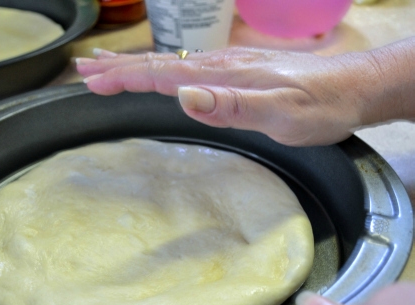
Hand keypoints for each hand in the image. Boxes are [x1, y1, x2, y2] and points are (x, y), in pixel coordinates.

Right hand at [76, 47, 371, 145]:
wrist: (351, 89)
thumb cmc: (319, 106)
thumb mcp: (279, 113)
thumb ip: (231, 105)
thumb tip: (183, 96)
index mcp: (222, 75)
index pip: (161, 73)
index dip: (124, 77)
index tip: (91, 81)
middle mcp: (219, 66)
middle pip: (157, 62)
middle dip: (117, 67)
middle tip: (82, 69)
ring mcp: (226, 67)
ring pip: (169, 62)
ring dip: (132, 65)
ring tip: (104, 67)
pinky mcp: (235, 73)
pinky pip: (187, 67)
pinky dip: (160, 69)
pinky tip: (158, 73)